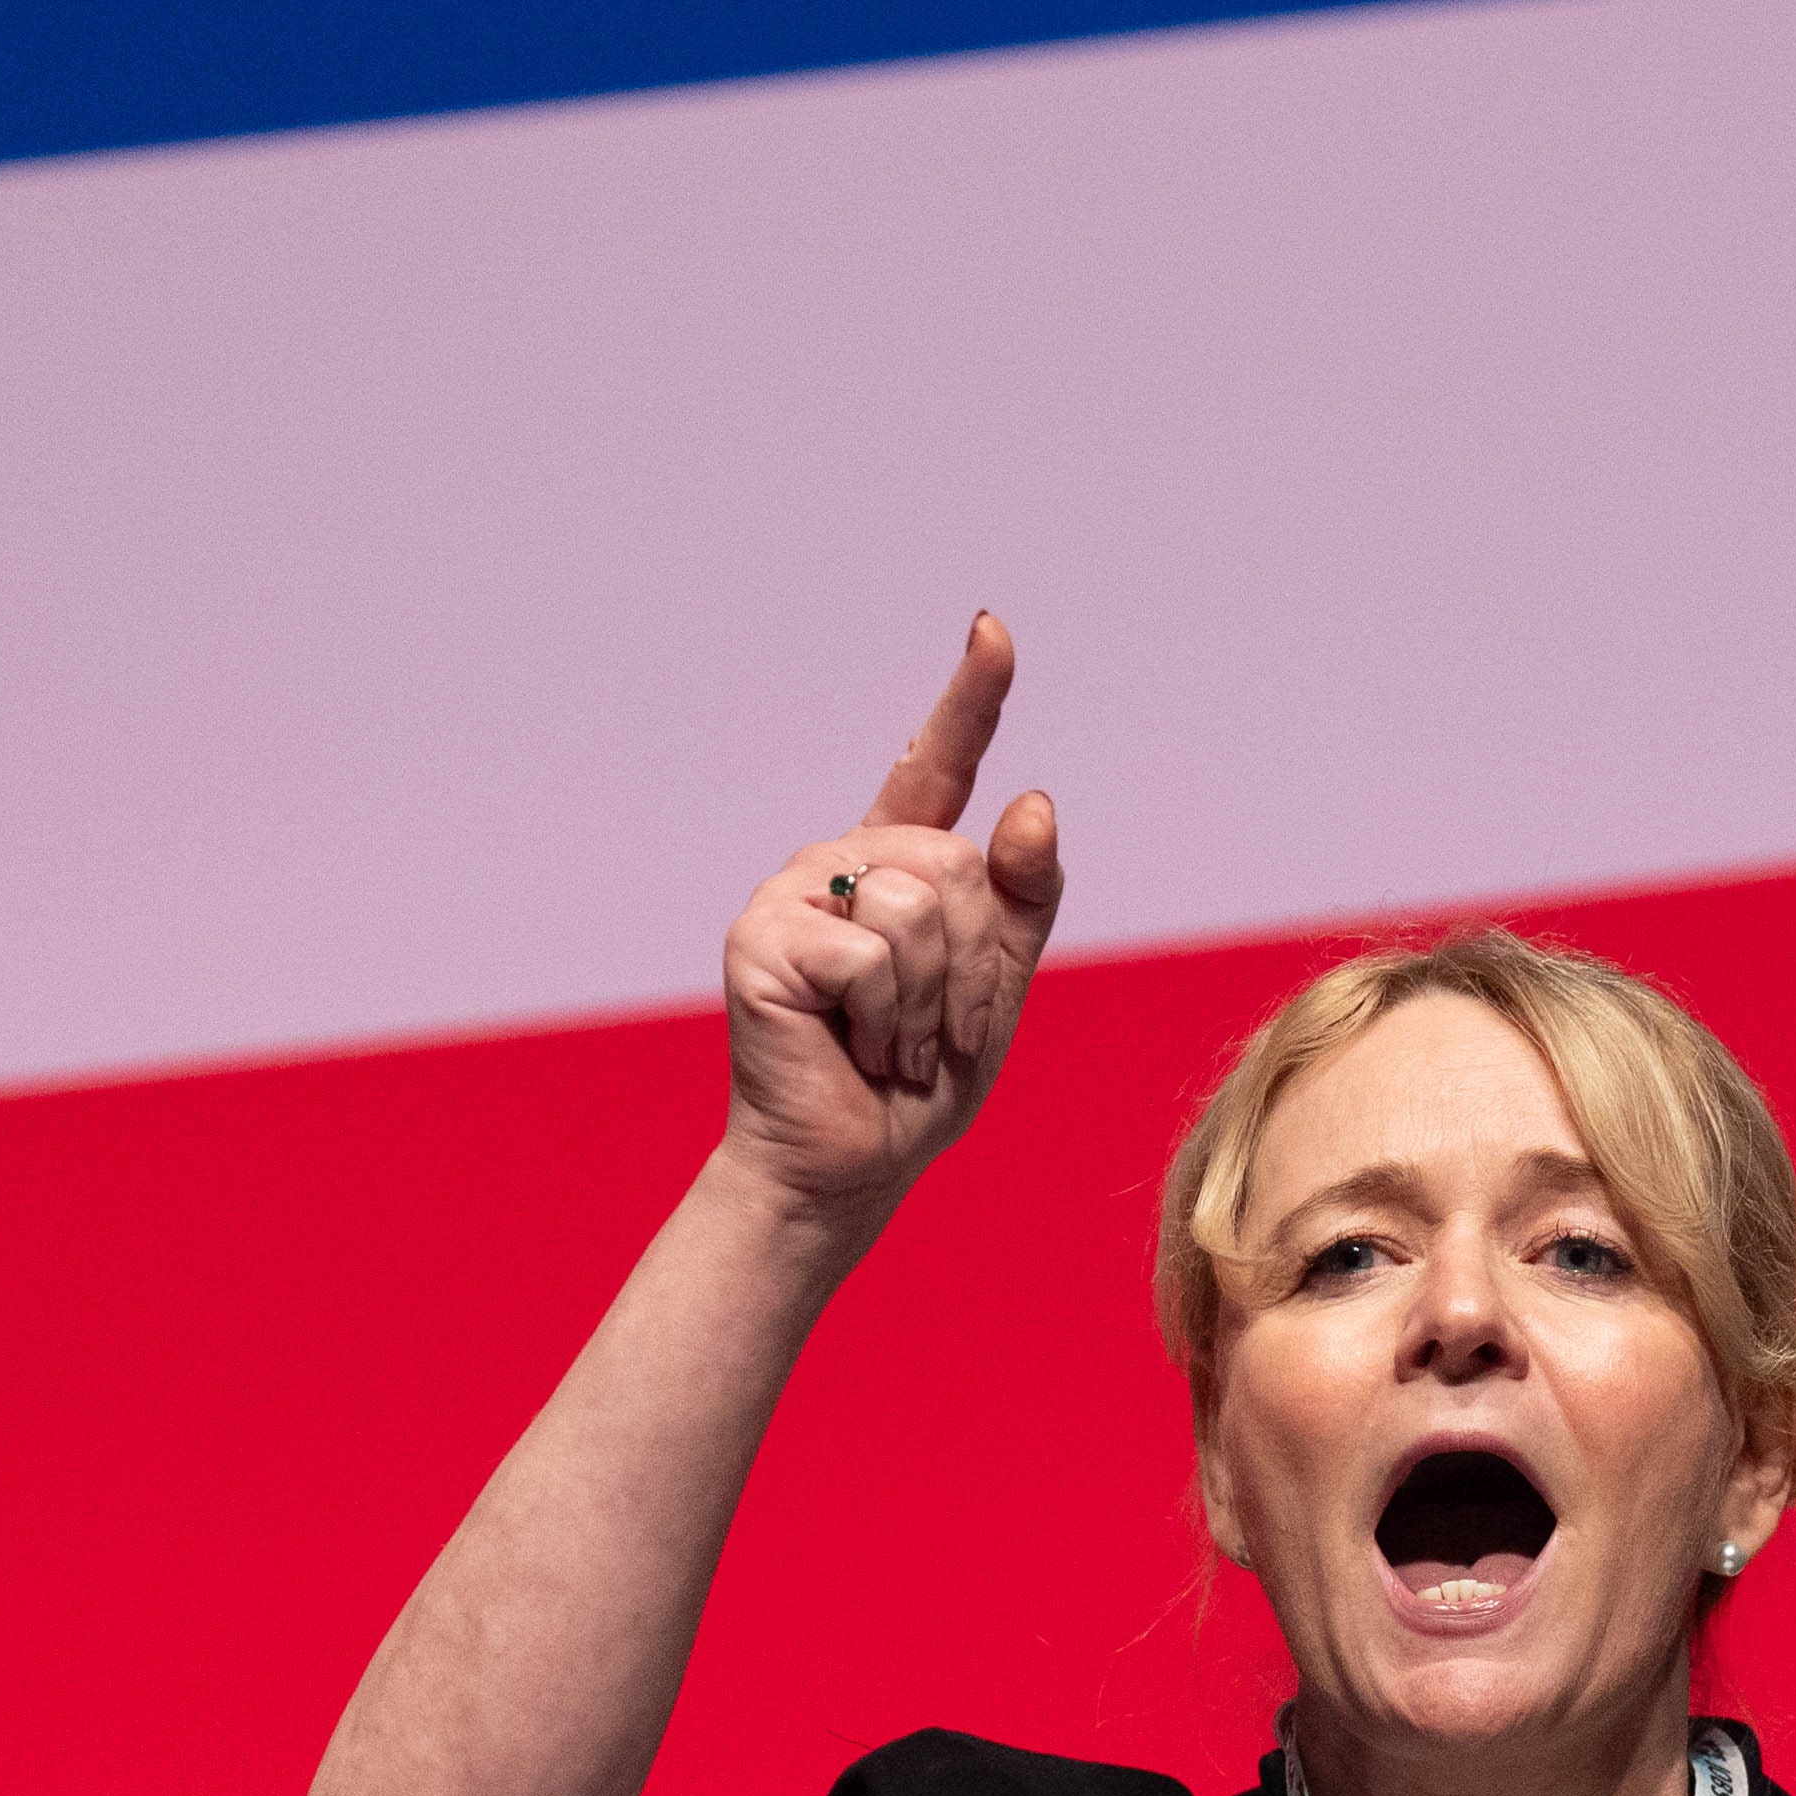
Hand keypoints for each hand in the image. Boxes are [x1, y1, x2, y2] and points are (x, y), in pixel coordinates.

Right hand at [715, 613, 1067, 1215]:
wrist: (847, 1166)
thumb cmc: (918, 1084)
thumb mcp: (997, 989)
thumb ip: (1023, 900)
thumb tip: (1032, 801)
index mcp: (897, 865)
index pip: (940, 766)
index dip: (971, 698)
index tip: (993, 629)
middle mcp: (841, 861)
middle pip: (958, 866)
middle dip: (970, 970)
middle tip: (931, 1034)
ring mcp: (794, 892)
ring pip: (919, 907)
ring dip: (932, 1004)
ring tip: (893, 1045)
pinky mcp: (762, 938)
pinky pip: (871, 956)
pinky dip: (887, 1022)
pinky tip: (853, 1048)